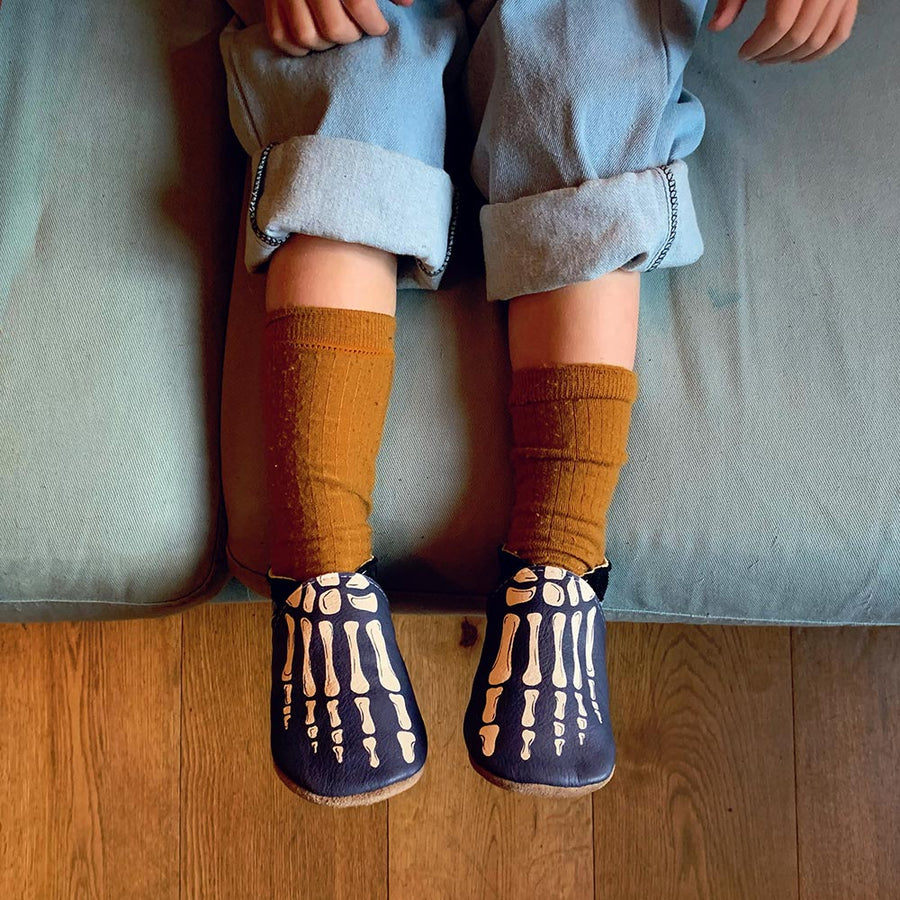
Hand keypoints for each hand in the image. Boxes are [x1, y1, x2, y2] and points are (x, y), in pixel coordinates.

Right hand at [265, 0, 413, 55]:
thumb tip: (407, 3)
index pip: (359, 6)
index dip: (374, 24)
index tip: (380, 28)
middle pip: (334, 29)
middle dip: (352, 37)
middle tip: (358, 31)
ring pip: (306, 37)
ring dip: (326, 45)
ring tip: (337, 35)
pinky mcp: (270, 1)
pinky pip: (280, 36)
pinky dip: (297, 47)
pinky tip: (314, 41)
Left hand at [707, 0, 857, 63]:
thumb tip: (716, 27)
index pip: (779, 23)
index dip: (759, 45)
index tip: (744, 53)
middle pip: (799, 35)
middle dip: (773, 54)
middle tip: (757, 58)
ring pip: (819, 38)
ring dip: (792, 57)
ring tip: (773, 57)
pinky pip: (841, 32)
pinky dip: (821, 51)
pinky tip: (798, 57)